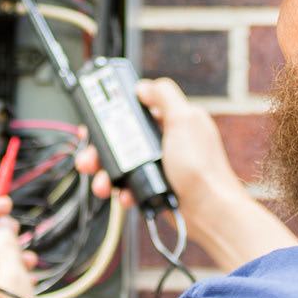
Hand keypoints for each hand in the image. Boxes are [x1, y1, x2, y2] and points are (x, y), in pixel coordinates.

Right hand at [75, 77, 239, 216]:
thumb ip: (165, 97)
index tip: (96, 116)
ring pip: (120, 162)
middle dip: (101, 147)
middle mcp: (165, 140)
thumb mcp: (184, 121)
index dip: (115, 110)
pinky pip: (127, 183)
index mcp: (173, 120)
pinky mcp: (153, 185)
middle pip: (122, 136)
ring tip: (101, 181)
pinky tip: (123, 194)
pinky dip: (120, 189)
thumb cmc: (203, 168)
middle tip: (90, 154)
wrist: (208, 211)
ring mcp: (158, 163)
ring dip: (105, 171)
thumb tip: (145, 86)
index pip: (138, 108)